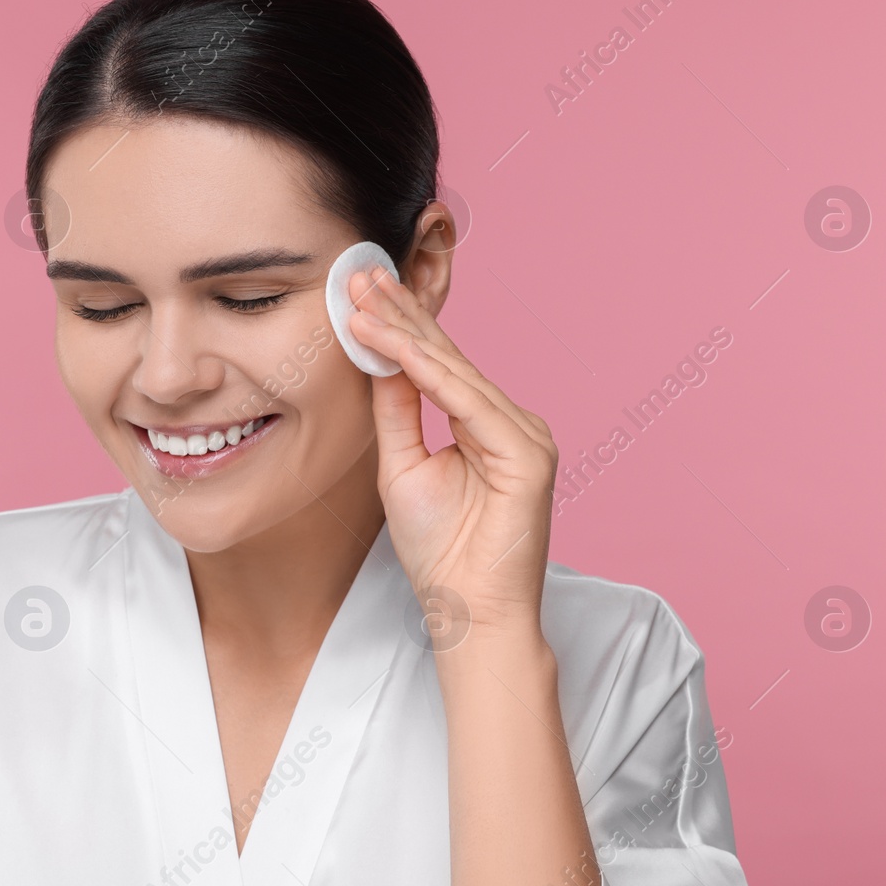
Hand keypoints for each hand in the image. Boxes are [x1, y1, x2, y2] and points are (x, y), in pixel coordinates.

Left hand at [347, 265, 559, 639]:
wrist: (469, 613)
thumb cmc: (440, 552)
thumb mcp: (402, 466)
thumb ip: (396, 412)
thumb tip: (378, 357)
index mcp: (484, 424)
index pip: (436, 364)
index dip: (396, 325)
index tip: (357, 291)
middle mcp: (510, 422)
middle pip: (446, 356)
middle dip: (399, 312)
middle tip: (358, 272)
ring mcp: (524, 435)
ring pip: (454, 371)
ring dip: (404, 331)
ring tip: (363, 298)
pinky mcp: (528, 454)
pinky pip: (468, 402)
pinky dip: (427, 370)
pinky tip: (394, 343)